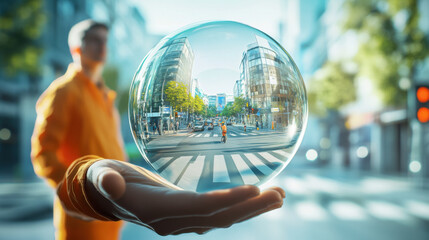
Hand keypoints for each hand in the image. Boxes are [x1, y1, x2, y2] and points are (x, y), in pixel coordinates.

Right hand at [85, 159, 284, 235]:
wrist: (108, 196)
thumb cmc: (105, 179)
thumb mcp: (101, 174)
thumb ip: (105, 179)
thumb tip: (110, 182)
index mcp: (155, 210)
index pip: (197, 206)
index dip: (225, 199)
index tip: (254, 189)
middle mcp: (172, 222)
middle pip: (218, 217)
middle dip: (250, 207)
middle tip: (281, 194)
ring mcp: (181, 222)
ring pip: (222, 218)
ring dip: (252, 208)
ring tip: (280, 196)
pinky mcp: (186, 217)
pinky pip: (218, 215)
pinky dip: (239, 207)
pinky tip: (257, 198)